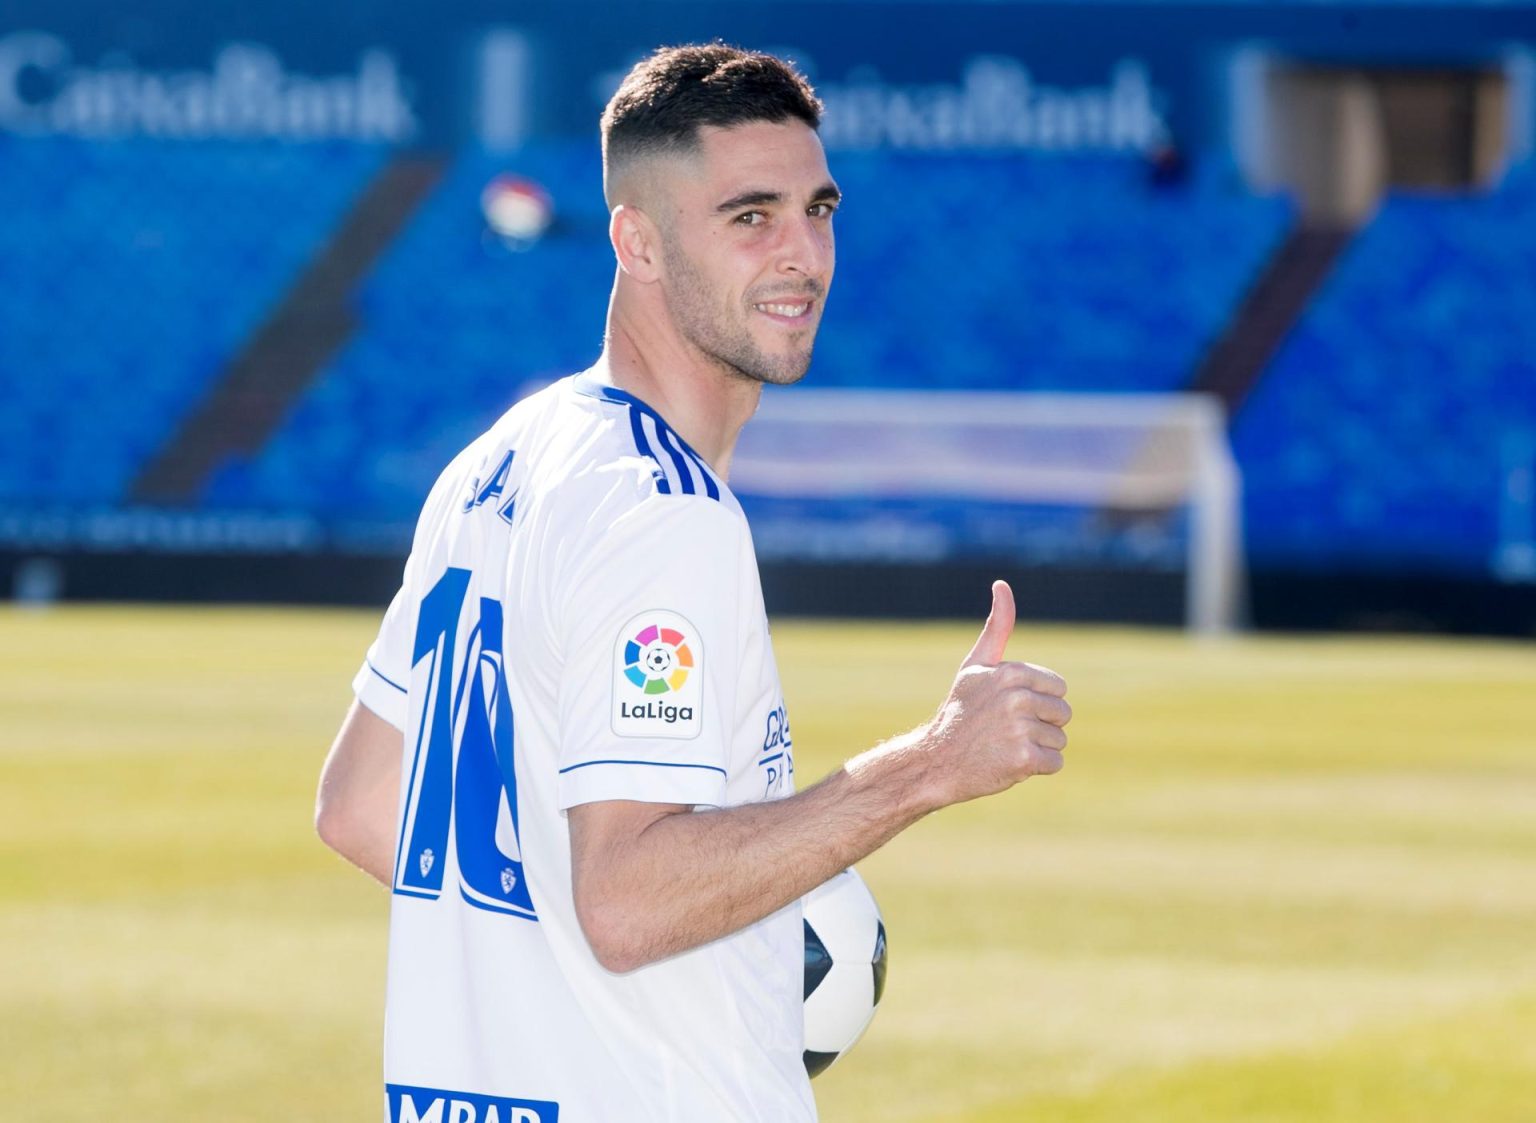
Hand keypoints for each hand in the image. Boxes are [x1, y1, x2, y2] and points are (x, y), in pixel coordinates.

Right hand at [922, 580, 1070, 806]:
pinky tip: (1008, 762)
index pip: (1059, 688)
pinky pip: (1054, 763)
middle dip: (1040, 725)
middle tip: (1004, 730)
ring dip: (1037, 747)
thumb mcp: (975, 665)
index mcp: (1011, 672)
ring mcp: (1020, 729)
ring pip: (1059, 739)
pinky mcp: (1023, 759)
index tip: (1007, 707)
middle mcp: (1017, 698)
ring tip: (1004, 745)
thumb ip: (997, 627)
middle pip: (1063, 714)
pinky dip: (1036, 768)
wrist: (936, 760)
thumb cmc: (960, 711)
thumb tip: (1002, 584)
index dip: (1038, 700)